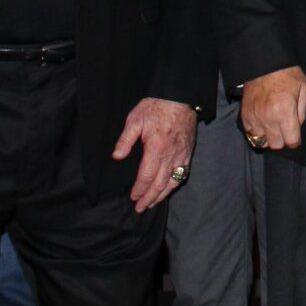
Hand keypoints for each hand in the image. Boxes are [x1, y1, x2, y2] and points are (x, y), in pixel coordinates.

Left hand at [113, 97, 198, 212]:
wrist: (180, 97)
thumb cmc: (156, 107)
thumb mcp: (135, 119)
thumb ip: (126, 140)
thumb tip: (117, 156)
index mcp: (156, 148)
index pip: (146, 176)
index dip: (139, 189)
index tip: (132, 197)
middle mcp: (171, 155)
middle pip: (160, 183)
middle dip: (149, 198)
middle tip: (140, 208)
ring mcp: (182, 154)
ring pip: (173, 181)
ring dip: (162, 195)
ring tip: (153, 204)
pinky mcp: (188, 152)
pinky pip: (183, 173)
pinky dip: (175, 184)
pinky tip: (169, 188)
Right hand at [240, 66, 305, 152]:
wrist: (265, 64)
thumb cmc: (288, 75)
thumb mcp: (305, 89)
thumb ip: (302, 112)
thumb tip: (297, 126)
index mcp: (285, 111)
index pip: (291, 141)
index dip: (295, 140)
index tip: (295, 135)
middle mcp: (269, 117)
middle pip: (276, 145)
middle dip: (282, 139)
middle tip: (284, 128)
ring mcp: (255, 117)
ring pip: (261, 142)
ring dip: (268, 136)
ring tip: (272, 125)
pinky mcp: (245, 115)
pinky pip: (250, 133)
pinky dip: (257, 131)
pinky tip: (262, 122)